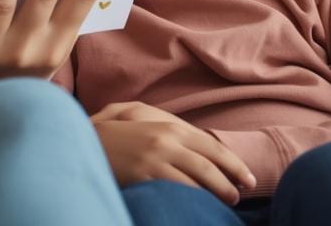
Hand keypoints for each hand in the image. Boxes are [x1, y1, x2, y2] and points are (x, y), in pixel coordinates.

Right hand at [92, 101, 255, 204]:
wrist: (83, 139)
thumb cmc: (117, 134)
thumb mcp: (147, 124)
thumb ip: (172, 133)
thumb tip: (201, 149)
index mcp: (170, 127)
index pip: (212, 146)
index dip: (233, 164)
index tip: (247, 178)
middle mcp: (166, 141)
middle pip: (210, 165)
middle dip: (229, 182)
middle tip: (238, 197)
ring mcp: (155, 159)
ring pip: (196, 180)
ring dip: (216, 194)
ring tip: (225, 204)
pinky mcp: (143, 176)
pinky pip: (175, 191)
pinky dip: (190, 199)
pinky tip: (196, 206)